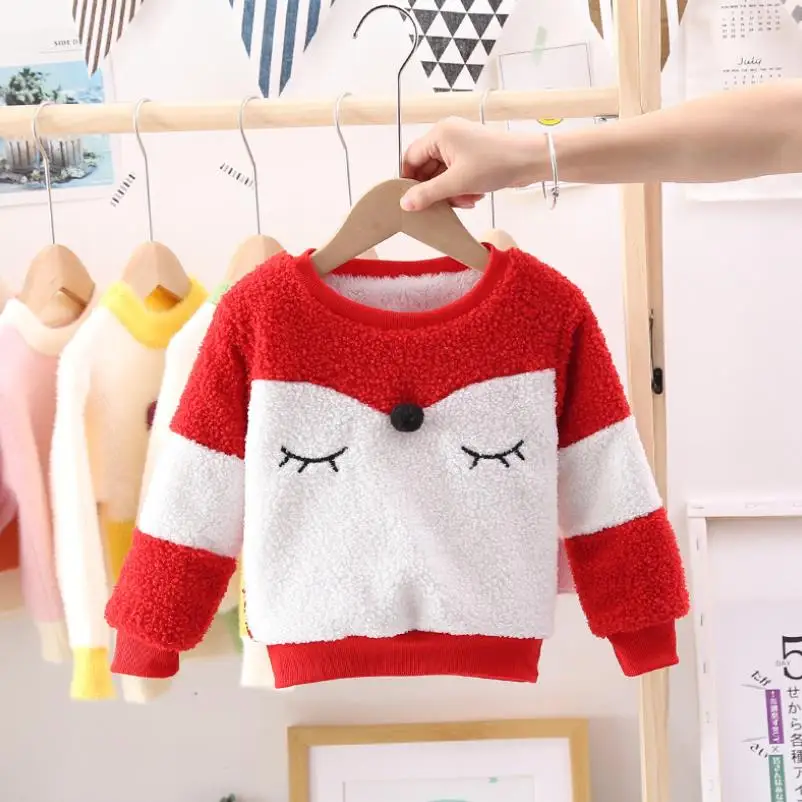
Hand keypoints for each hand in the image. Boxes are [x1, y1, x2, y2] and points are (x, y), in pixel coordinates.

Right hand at [400, 117, 537, 211]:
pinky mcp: (472, 156)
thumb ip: (428, 194)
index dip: (409, 181)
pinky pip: (456, 175)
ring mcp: (460, 146)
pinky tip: (474, 195)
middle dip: (437, 190)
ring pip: (442, 175)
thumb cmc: (494, 164)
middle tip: (445, 205)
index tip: (412, 202)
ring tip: (466, 200)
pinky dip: (462, 188)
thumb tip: (404, 204)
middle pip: (427, 168)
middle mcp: (447, 136)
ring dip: (451, 192)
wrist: (530, 160)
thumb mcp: (457, 182)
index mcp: (439, 134)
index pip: (411, 158)